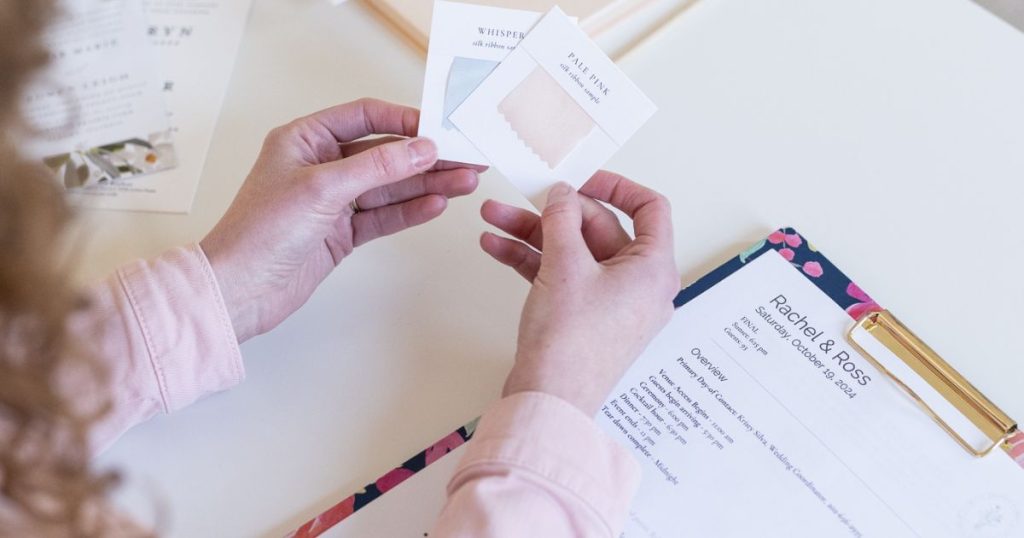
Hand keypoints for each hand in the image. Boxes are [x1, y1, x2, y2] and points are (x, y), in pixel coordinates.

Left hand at [201, 99, 482, 341]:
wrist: (239, 291)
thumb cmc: (260, 232)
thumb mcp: (322, 188)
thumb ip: (377, 167)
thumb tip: (421, 149)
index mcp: (305, 140)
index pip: (364, 117)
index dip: (404, 121)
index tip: (440, 128)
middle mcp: (321, 166)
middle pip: (385, 153)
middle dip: (426, 157)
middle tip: (466, 156)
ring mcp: (333, 201)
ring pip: (390, 187)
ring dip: (427, 184)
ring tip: (465, 181)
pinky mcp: (341, 233)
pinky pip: (384, 216)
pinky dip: (411, 210)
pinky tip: (437, 204)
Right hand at [479, 172, 678, 414]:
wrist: (548, 401)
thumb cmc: (570, 343)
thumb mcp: (564, 265)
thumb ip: (561, 219)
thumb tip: (562, 194)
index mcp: (653, 269)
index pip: (650, 209)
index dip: (616, 186)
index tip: (581, 179)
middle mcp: (638, 285)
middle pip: (599, 230)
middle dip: (554, 213)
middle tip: (522, 197)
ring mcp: (610, 303)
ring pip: (573, 253)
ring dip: (533, 234)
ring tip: (493, 218)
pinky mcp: (583, 318)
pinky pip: (561, 277)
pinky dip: (532, 261)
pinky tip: (496, 246)